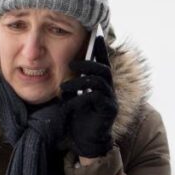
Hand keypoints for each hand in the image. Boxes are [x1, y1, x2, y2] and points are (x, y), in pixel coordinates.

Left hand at [62, 36, 117, 158]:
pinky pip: (96, 98)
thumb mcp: (75, 96)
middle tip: (72, 63)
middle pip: (103, 68)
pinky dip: (81, 98)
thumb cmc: (80, 118)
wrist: (86, 141)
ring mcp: (111, 99)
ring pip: (98, 82)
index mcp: (102, 83)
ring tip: (64, 87)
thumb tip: (68, 69)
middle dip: (88, 63)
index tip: (96, 34)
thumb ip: (76, 83)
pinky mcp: (109, 110)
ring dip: (79, 82)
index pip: (103, 62)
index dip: (100, 48)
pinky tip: (69, 103)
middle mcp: (110, 89)